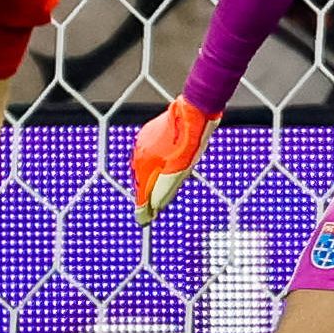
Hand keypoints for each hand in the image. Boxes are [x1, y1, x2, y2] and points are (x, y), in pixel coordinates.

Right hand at [128, 102, 218, 223]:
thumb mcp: (179, 173)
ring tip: (163, 187)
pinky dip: (157, 164)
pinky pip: (151, 154)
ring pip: (147, 167)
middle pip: (142, 181)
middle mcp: (140, 153)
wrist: (193, 111)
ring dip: (153, 178)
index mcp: (144, 164)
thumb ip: (164, 191)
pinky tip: (168, 165)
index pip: (141, 194)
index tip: (144, 221)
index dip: (143, 209)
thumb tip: (154, 208)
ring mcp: (144, 141)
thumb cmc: (188, 141)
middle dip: (148, 194)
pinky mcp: (152, 132)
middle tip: (153, 209)